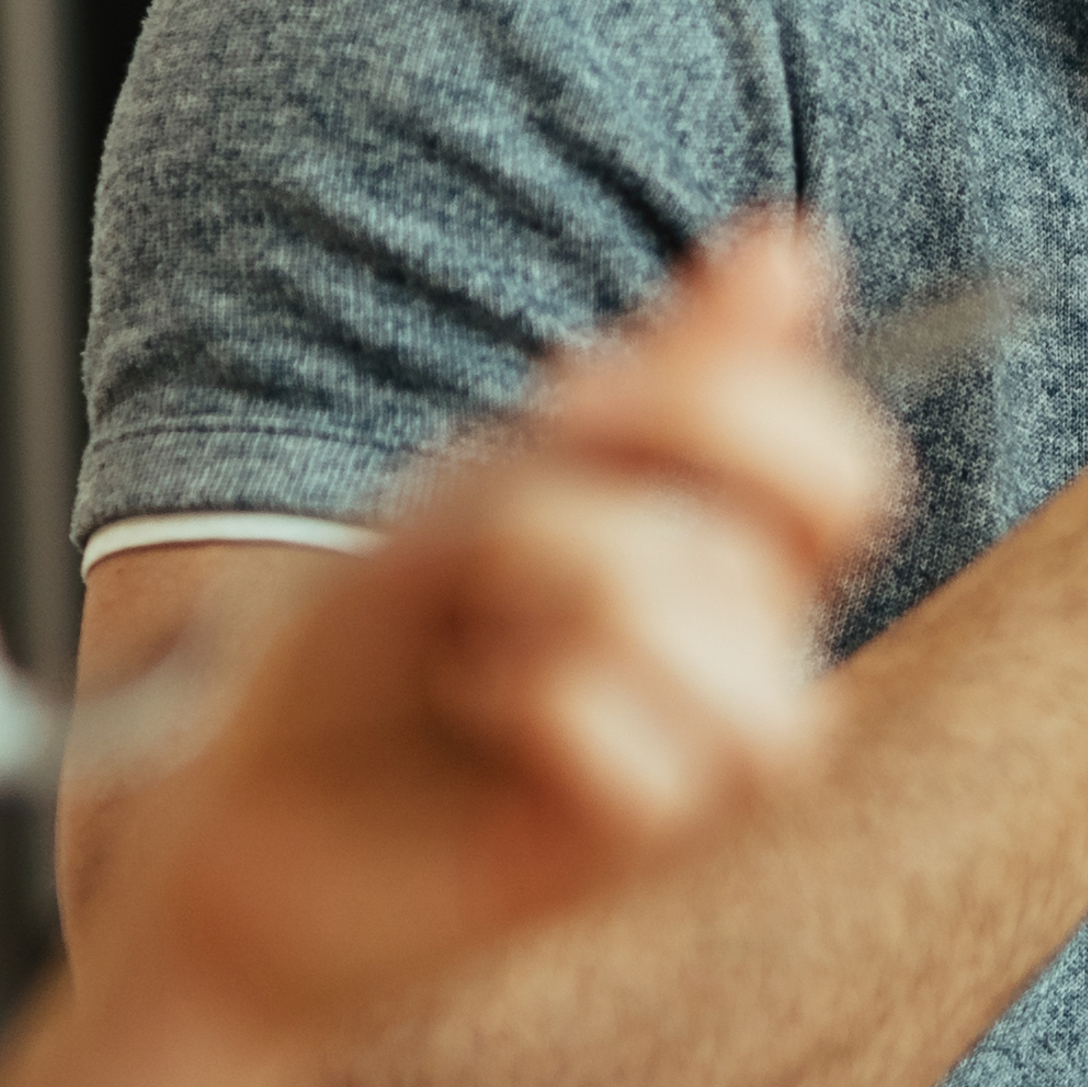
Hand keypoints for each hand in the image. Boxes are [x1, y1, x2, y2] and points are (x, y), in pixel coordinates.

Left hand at [94, 218, 904, 1050]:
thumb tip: (794, 243)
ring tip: (484, 631)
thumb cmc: (363, 644)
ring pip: (750, 634)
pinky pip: (664, 757)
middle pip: (842, 499)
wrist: (241, 816)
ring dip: (584, 592)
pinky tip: (479, 711)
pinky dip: (543, 707)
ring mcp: (708, 740)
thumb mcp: (487, 480)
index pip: (846, 448)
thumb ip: (661, 386)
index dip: (735, 391)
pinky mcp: (648, 842)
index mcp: (719, 542)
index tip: (570, 399)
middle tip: (527, 504)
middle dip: (680, 448)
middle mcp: (741, 637)